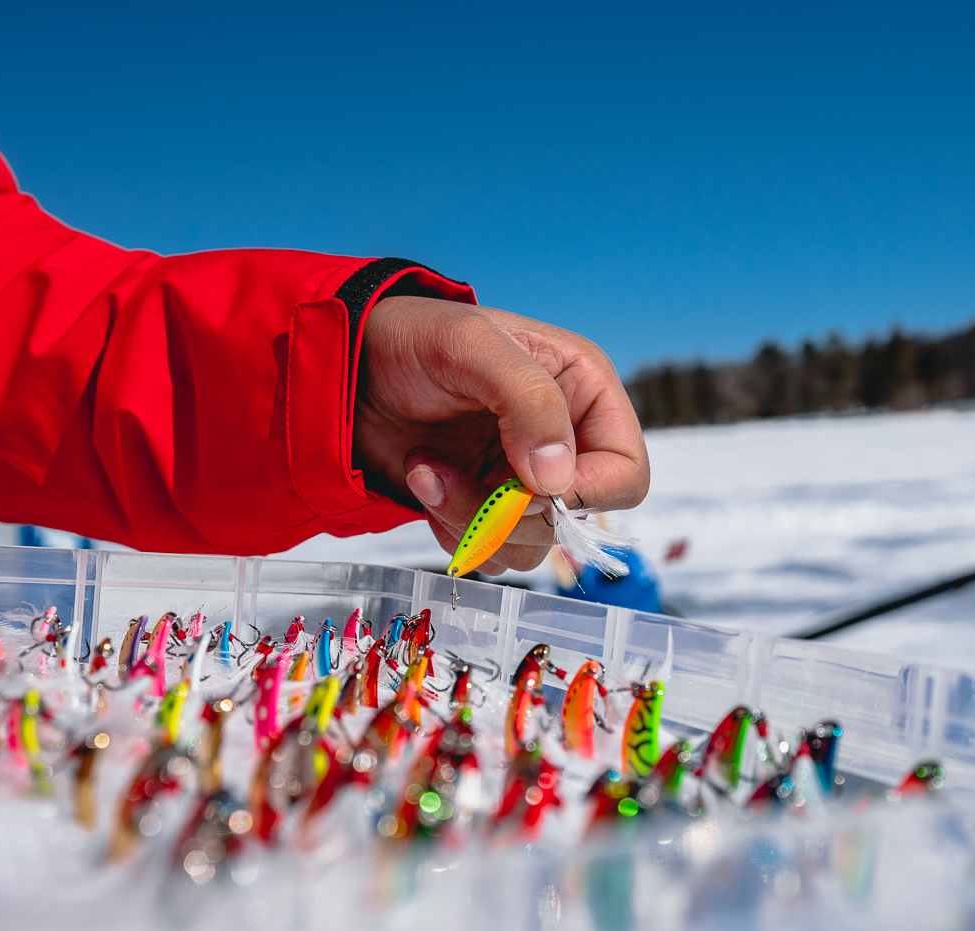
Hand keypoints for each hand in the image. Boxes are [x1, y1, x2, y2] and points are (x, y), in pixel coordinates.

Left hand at [355, 297, 648, 572]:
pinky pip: (488, 549)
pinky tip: (422, 476)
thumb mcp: (472, 345)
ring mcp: (523, 478)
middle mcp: (564, 441)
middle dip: (508, 509)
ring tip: (425, 467)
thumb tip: (556, 480)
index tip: (526, 485)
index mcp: (584, 392)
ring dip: (470, 519)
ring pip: (528, 543)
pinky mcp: (485, 505)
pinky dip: (450, 527)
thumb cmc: (413, 338)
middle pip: (574, 520)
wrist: (349, 368)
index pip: (625, 473)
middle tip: (453, 471)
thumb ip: (526, 401)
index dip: (586, 492)